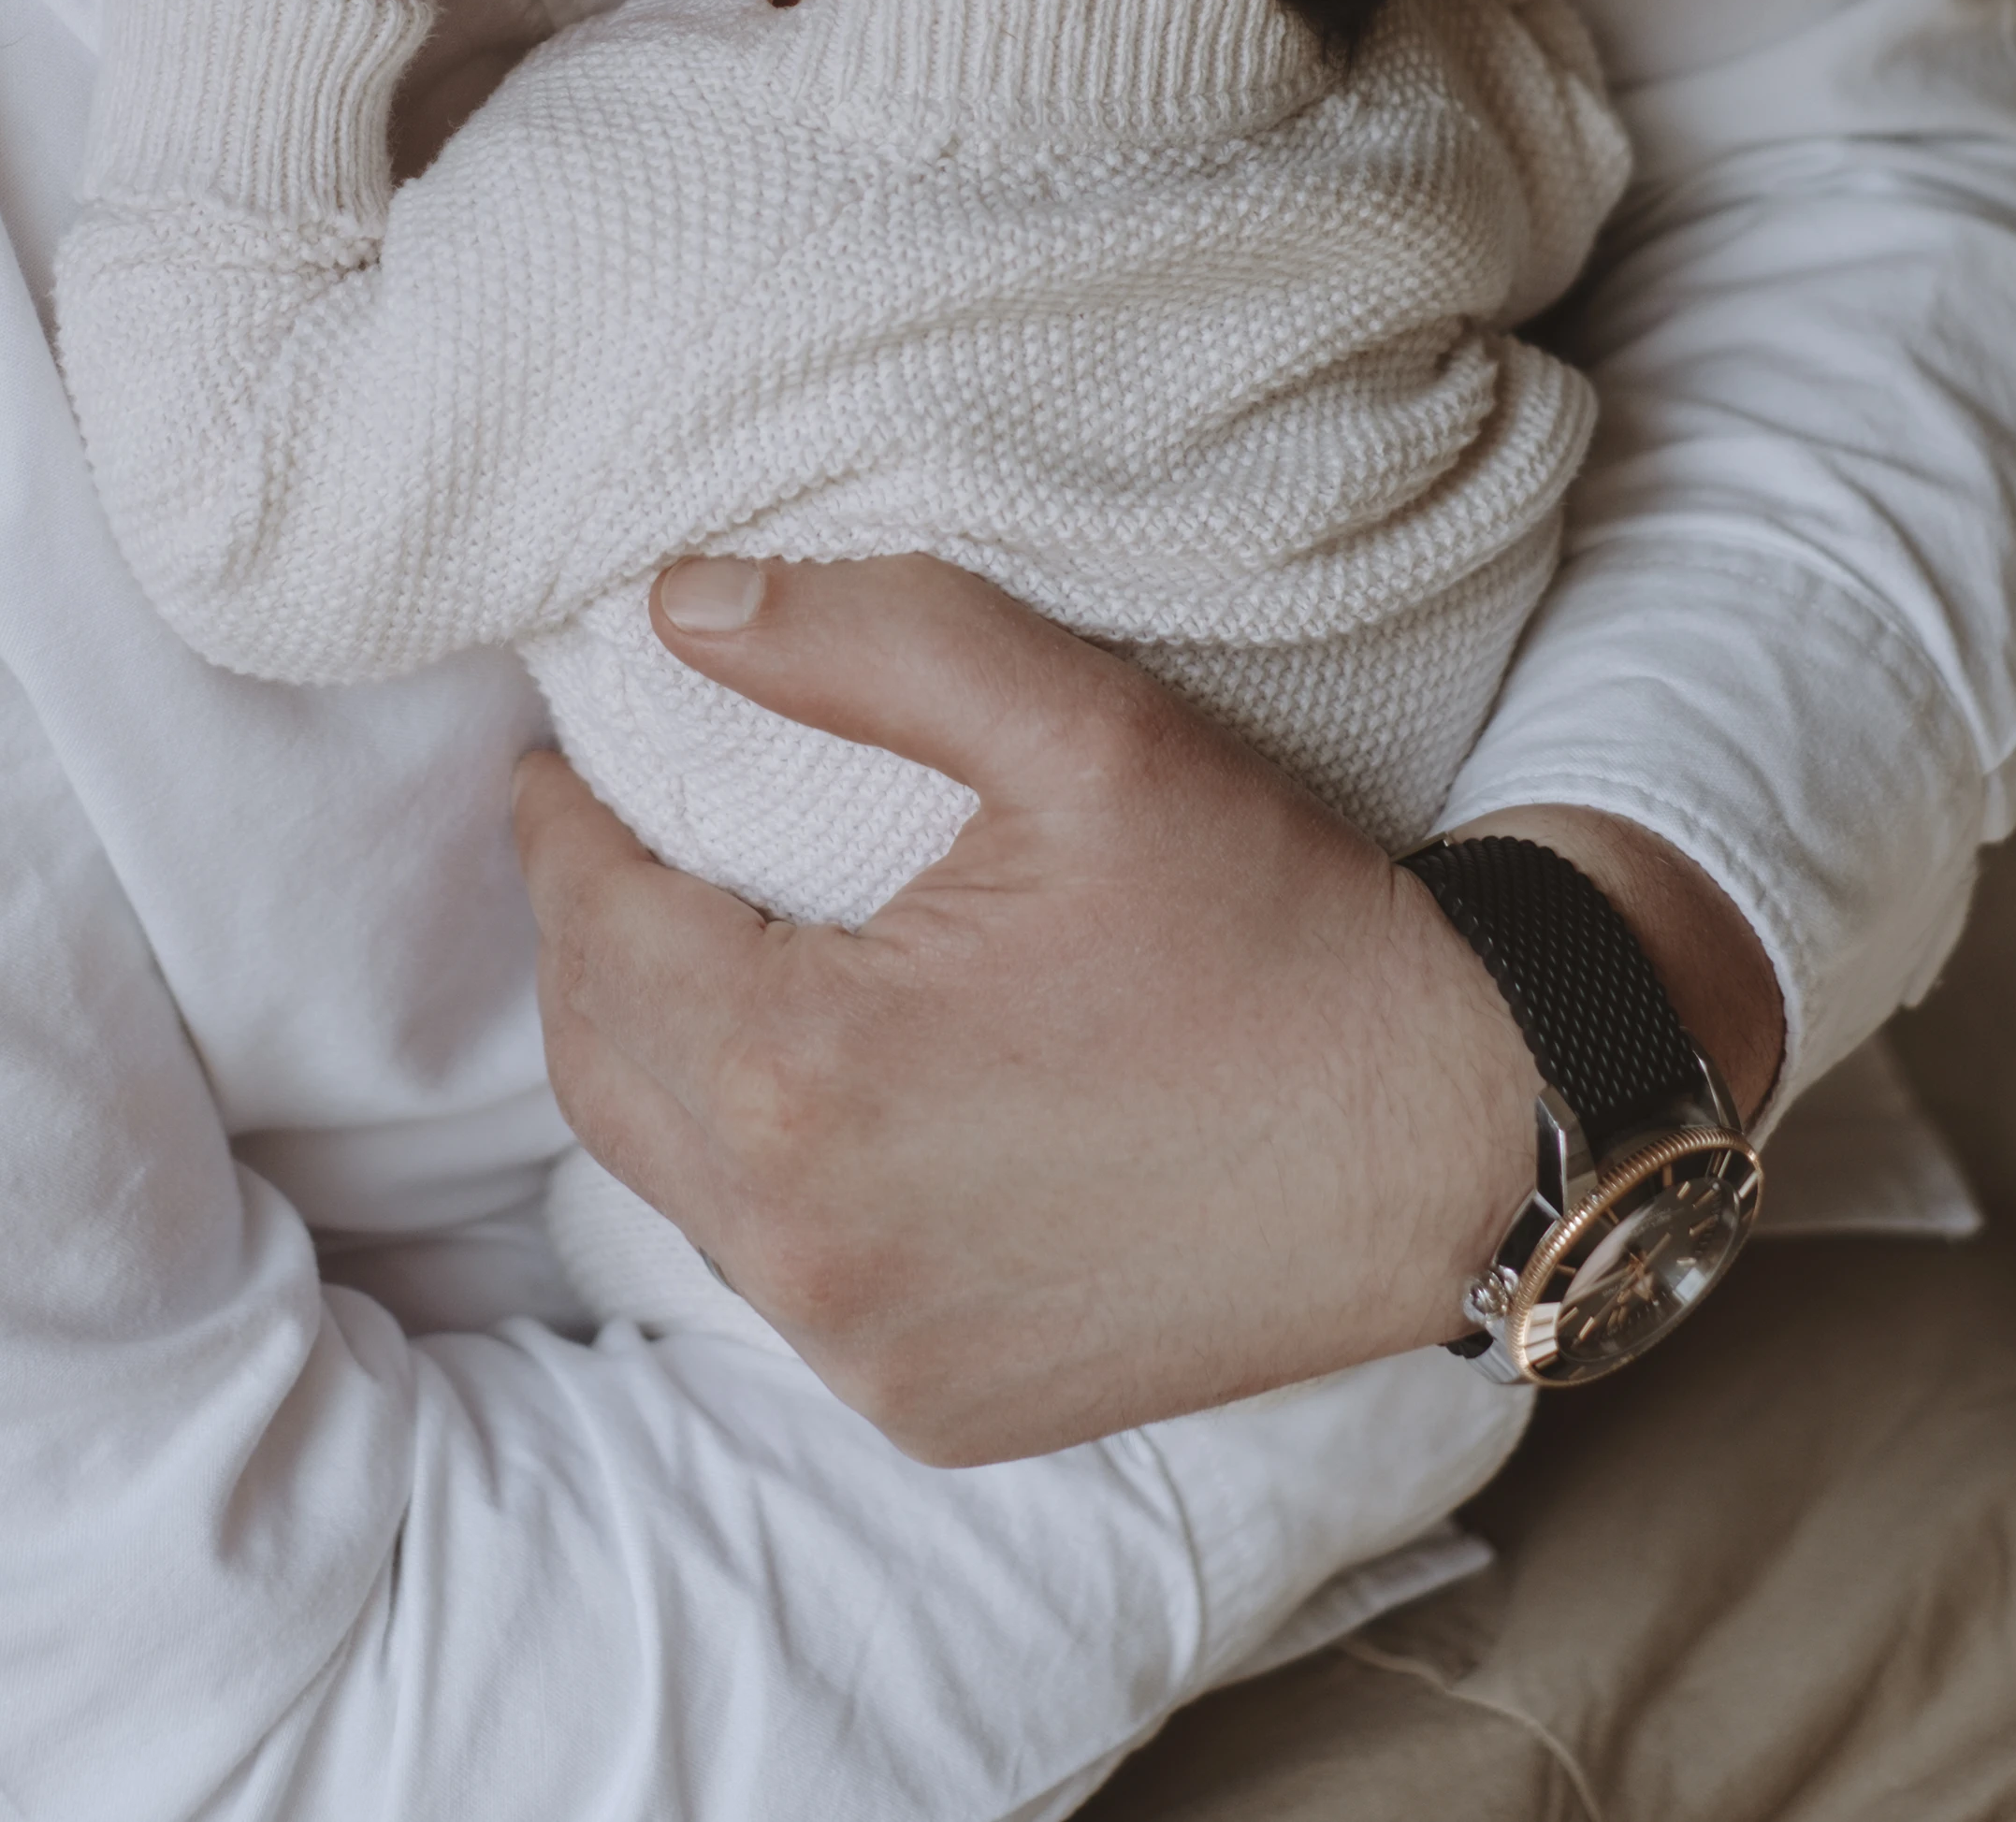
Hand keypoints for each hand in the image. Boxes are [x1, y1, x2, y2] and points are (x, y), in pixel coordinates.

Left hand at [514, 553, 1783, 1464]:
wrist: (1459, 1142)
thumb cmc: (1276, 926)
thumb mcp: (1083, 733)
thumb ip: (864, 645)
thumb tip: (674, 604)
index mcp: (811, 1079)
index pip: (597, 930)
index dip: (560, 832)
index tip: (556, 761)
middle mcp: (808, 1249)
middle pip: (602, 1063)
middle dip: (586, 939)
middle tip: (604, 838)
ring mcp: (867, 1353)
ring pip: (670, 1181)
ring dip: (655, 1055)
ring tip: (686, 943)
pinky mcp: (928, 1411)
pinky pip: (769, 1275)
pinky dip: (746, 1173)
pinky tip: (796, 1089)